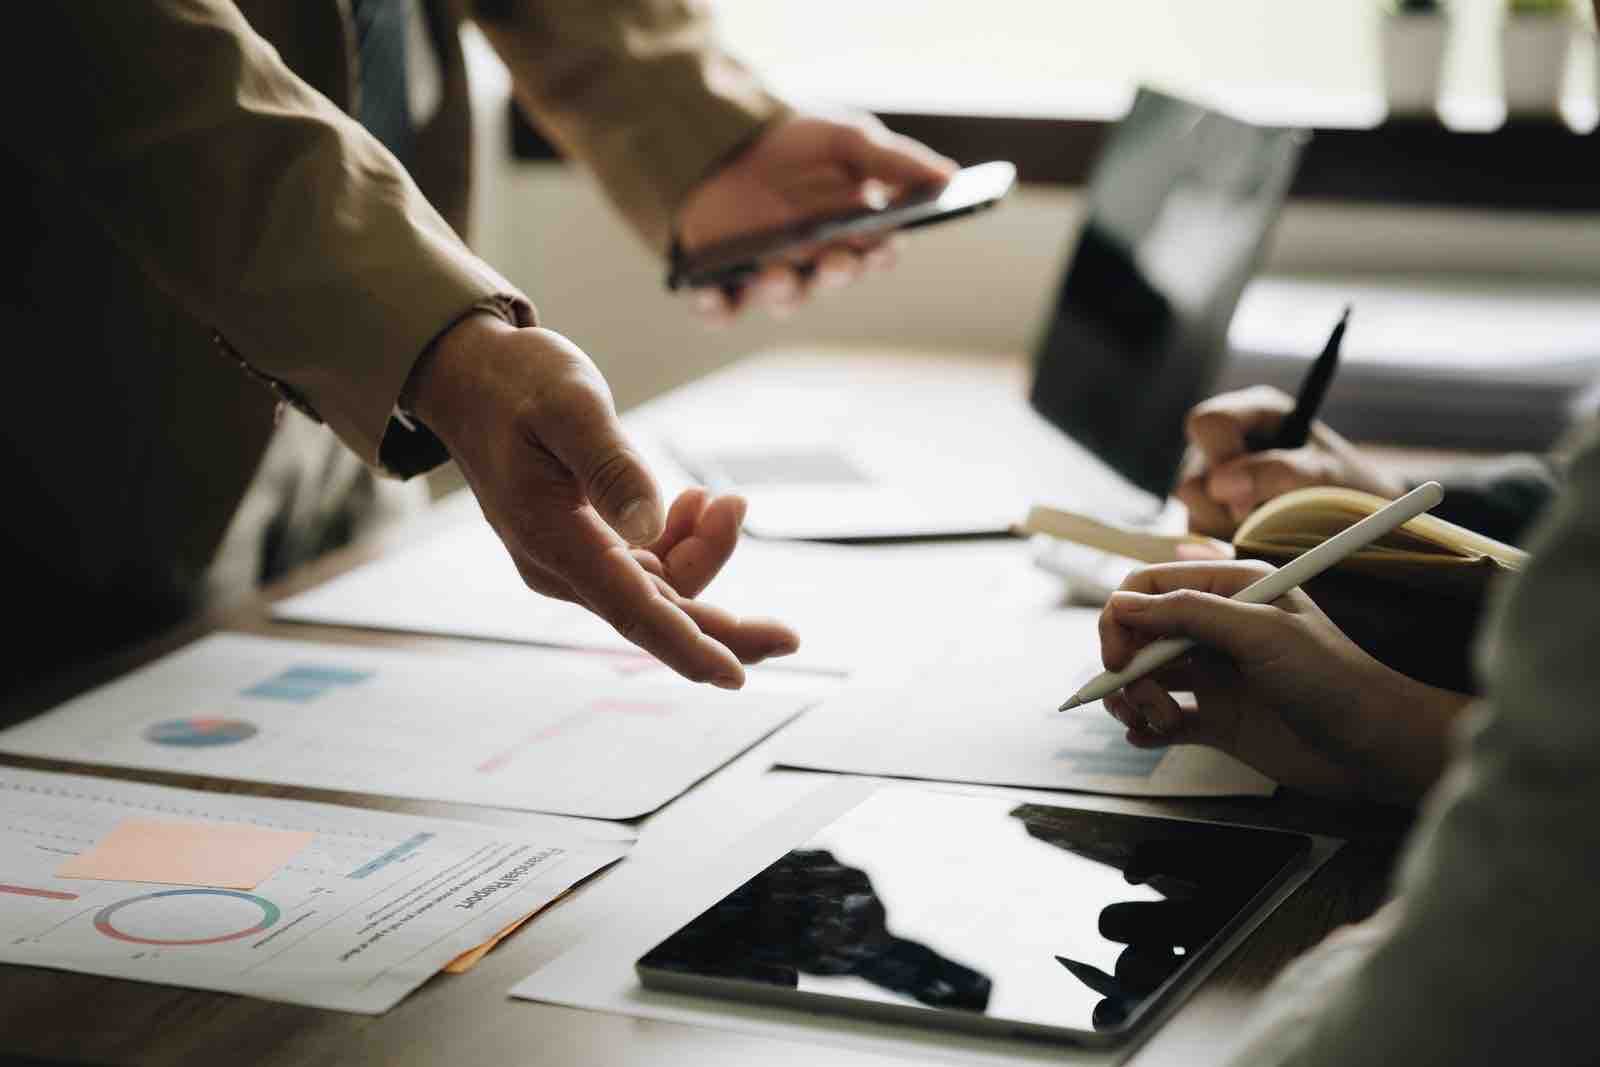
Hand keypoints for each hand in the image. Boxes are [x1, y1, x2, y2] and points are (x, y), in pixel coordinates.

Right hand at [408, 314, 797, 686]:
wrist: (471, 378)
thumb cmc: (515, 383)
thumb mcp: (569, 406)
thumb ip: (611, 466)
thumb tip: (649, 526)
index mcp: (553, 540)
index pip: (630, 611)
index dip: (686, 647)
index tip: (735, 676)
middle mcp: (561, 566)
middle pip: (656, 617)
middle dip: (724, 624)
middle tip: (790, 632)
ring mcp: (574, 561)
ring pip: (661, 590)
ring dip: (706, 555)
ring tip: (725, 500)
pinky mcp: (587, 548)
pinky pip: (649, 569)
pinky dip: (684, 543)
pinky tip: (696, 504)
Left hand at [675, 113, 955, 321]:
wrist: (719, 134)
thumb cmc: (792, 145)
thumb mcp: (844, 139)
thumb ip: (892, 160)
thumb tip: (950, 176)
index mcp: (851, 234)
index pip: (874, 254)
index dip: (880, 255)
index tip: (883, 247)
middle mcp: (814, 262)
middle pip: (832, 279)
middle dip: (838, 272)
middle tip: (838, 259)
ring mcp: (768, 274)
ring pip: (784, 297)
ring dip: (784, 290)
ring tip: (776, 271)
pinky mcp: (720, 282)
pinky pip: (720, 310)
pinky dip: (715, 308)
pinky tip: (709, 296)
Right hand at [1096, 561, 1467, 803]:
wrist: (1376, 747)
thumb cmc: (1334, 678)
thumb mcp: (1259, 632)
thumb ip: (1188, 614)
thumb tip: (1123, 605)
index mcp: (1231, 590)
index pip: (1152, 588)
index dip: (1123, 616)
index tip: (1115, 653)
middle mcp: (1218, 630)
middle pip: (1141, 635)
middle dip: (1126, 665)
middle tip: (1131, 694)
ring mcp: (1217, 676)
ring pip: (1147, 678)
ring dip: (1135, 700)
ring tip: (1155, 720)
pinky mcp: (1219, 720)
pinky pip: (1163, 720)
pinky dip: (1147, 729)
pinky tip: (1149, 737)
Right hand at [1177, 386, 1405, 536]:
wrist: (1357, 521)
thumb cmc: (1346, 485)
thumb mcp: (1321, 472)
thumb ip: (1275, 472)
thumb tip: (1221, 486)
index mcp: (1251, 412)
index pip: (1208, 422)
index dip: (1221, 458)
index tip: (1247, 497)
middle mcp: (1224, 442)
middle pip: (1191, 474)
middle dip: (1223, 506)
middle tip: (1261, 519)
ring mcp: (1211, 478)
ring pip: (1192, 509)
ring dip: (1227, 526)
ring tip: (1267, 528)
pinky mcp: (1208, 511)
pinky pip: (1198, 531)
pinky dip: (1225, 542)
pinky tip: (1256, 538)